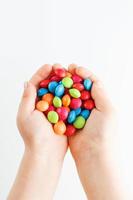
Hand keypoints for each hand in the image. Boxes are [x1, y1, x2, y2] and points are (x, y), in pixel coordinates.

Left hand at [17, 64, 67, 159]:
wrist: (46, 152)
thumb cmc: (33, 135)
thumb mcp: (25, 115)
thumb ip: (27, 98)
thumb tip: (26, 82)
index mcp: (31, 103)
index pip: (36, 84)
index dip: (42, 73)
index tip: (49, 65)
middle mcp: (43, 104)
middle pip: (48, 85)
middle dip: (54, 75)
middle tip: (60, 67)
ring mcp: (54, 108)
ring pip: (59, 91)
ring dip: (63, 82)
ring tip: (69, 74)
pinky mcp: (63, 114)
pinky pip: (67, 101)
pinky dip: (71, 93)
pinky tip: (75, 87)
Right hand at [67, 65, 123, 199]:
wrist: (93, 156)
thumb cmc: (103, 132)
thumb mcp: (108, 109)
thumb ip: (100, 91)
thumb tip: (89, 77)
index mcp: (100, 101)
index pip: (91, 82)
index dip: (82, 73)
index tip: (73, 67)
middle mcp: (88, 106)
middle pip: (78, 87)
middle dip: (70, 77)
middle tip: (62, 70)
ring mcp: (78, 113)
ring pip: (69, 95)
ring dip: (63, 86)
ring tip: (55, 78)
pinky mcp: (68, 120)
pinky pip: (62, 107)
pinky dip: (58, 99)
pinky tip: (52, 92)